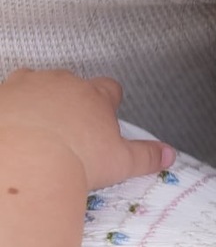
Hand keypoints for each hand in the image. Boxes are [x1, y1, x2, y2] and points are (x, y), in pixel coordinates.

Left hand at [0, 70, 174, 190]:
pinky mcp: (2, 94)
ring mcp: (29, 85)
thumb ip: (147, 156)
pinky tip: (12, 130)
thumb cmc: (75, 160)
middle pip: (71, 85)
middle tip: (68, 132)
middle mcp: (63, 84)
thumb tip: (168, 155)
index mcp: (95, 96)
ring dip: (37, 101)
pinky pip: (7, 96)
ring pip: (36, 85)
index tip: (103, 117)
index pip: (109, 89)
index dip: (108, 102)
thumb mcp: (120, 162)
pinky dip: (10, 110)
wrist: (25, 162)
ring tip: (36, 129)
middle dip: (70, 103)